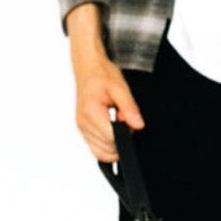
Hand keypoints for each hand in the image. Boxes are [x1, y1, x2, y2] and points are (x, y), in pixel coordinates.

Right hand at [66, 3, 144, 161]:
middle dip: (121, 138)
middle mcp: (83, 123)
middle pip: (108, 147)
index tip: (126, 117)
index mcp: (91, 112)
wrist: (88, 68)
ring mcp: (81, 129)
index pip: (112, 138)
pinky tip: (111, 130)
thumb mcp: (120, 87)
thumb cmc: (101, 74)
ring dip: (114, 143)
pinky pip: (97, 150)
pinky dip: (107, 145)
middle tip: (122, 117)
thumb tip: (138, 126)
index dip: (125, 132)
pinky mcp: (83, 131)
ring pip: (103, 152)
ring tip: (115, 121)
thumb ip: (129, 108)